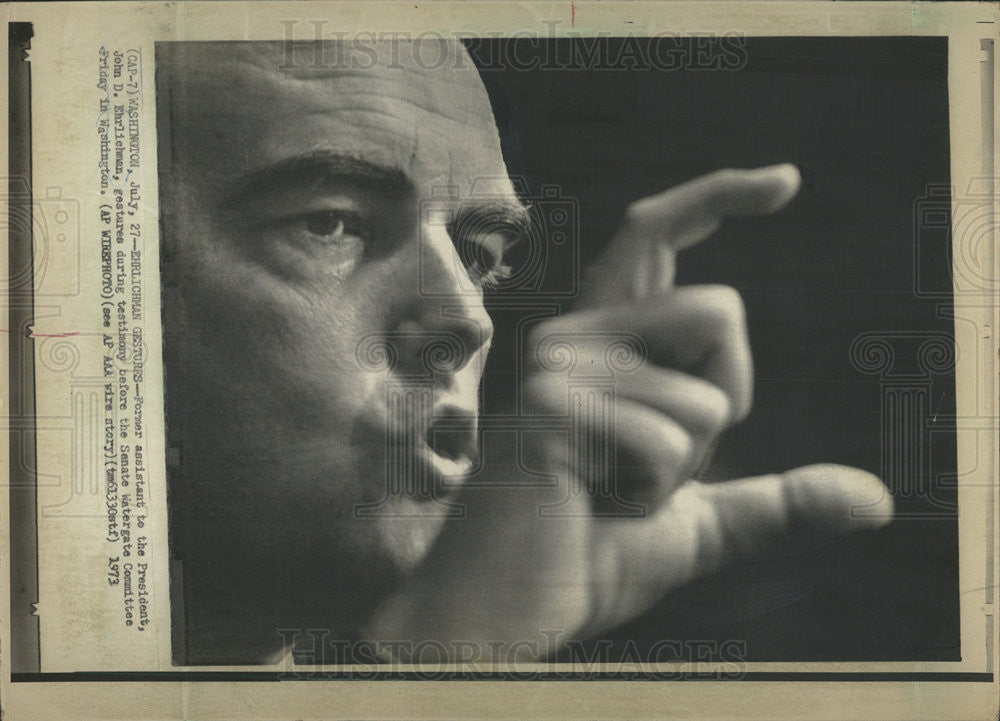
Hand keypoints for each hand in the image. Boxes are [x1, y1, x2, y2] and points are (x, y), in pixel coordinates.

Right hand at [365, 165, 893, 661]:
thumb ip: (777, 498)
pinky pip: (668, 442)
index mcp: (603, 343)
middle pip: (722, 311)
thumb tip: (874, 500)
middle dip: (724, 401)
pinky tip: (588, 502)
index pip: (654, 235)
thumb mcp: (700, 522)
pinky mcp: (553, 405)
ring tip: (607, 488)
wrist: (508, 611)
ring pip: (708, 392)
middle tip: (648, 464)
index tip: (787, 181)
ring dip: (683, 462)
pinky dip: (650, 495)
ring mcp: (560, 365)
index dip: (720, 195)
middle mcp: (577, 334)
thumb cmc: (586, 557)